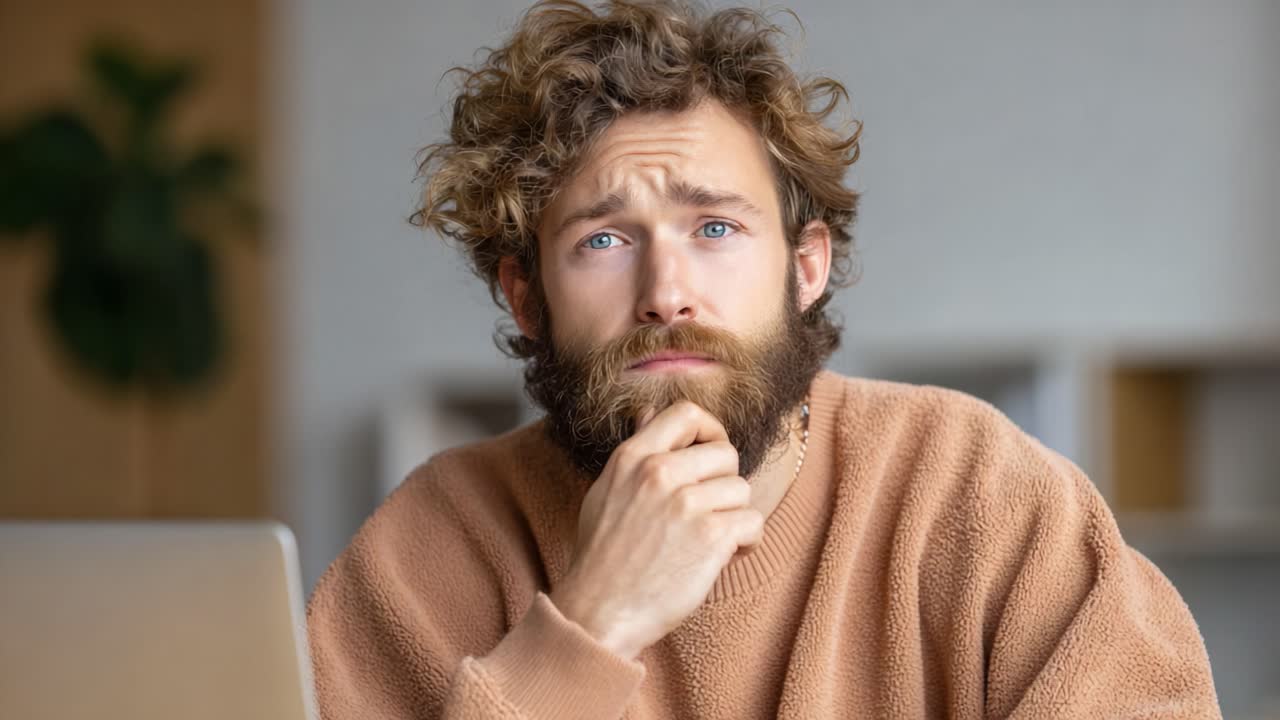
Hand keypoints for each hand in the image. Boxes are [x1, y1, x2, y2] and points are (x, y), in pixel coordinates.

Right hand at [549, 401, 763, 660]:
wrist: (599, 611)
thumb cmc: (603, 556)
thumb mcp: (606, 491)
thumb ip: (634, 451)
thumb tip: (649, 412)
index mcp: (633, 458)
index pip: (686, 413)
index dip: (709, 431)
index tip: (710, 457)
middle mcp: (659, 473)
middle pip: (725, 453)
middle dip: (724, 482)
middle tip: (710, 510)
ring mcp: (686, 503)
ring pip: (741, 489)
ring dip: (733, 516)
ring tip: (711, 539)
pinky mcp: (711, 536)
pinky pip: (753, 522)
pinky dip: (746, 542)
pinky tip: (725, 555)